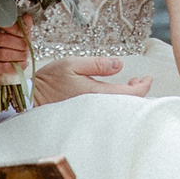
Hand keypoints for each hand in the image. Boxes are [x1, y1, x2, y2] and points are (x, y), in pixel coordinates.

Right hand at [0, 15, 29, 83]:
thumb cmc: (5, 45)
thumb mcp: (14, 32)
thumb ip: (21, 24)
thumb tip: (27, 18)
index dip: (14, 27)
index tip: (23, 33)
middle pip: (1, 39)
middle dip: (18, 44)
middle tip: (26, 47)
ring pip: (2, 54)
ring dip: (18, 56)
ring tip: (25, 56)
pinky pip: (2, 67)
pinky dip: (15, 66)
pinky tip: (22, 65)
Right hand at [34, 56, 148, 105]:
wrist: (31, 98)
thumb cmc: (49, 80)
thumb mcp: (72, 64)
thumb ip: (97, 64)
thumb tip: (119, 65)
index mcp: (96, 93)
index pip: (129, 94)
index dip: (143, 86)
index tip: (147, 78)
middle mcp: (96, 106)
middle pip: (126, 104)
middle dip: (137, 91)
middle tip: (140, 79)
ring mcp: (91, 112)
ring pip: (117, 107)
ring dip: (127, 96)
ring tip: (130, 83)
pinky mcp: (86, 114)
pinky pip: (108, 110)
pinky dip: (116, 101)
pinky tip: (114, 93)